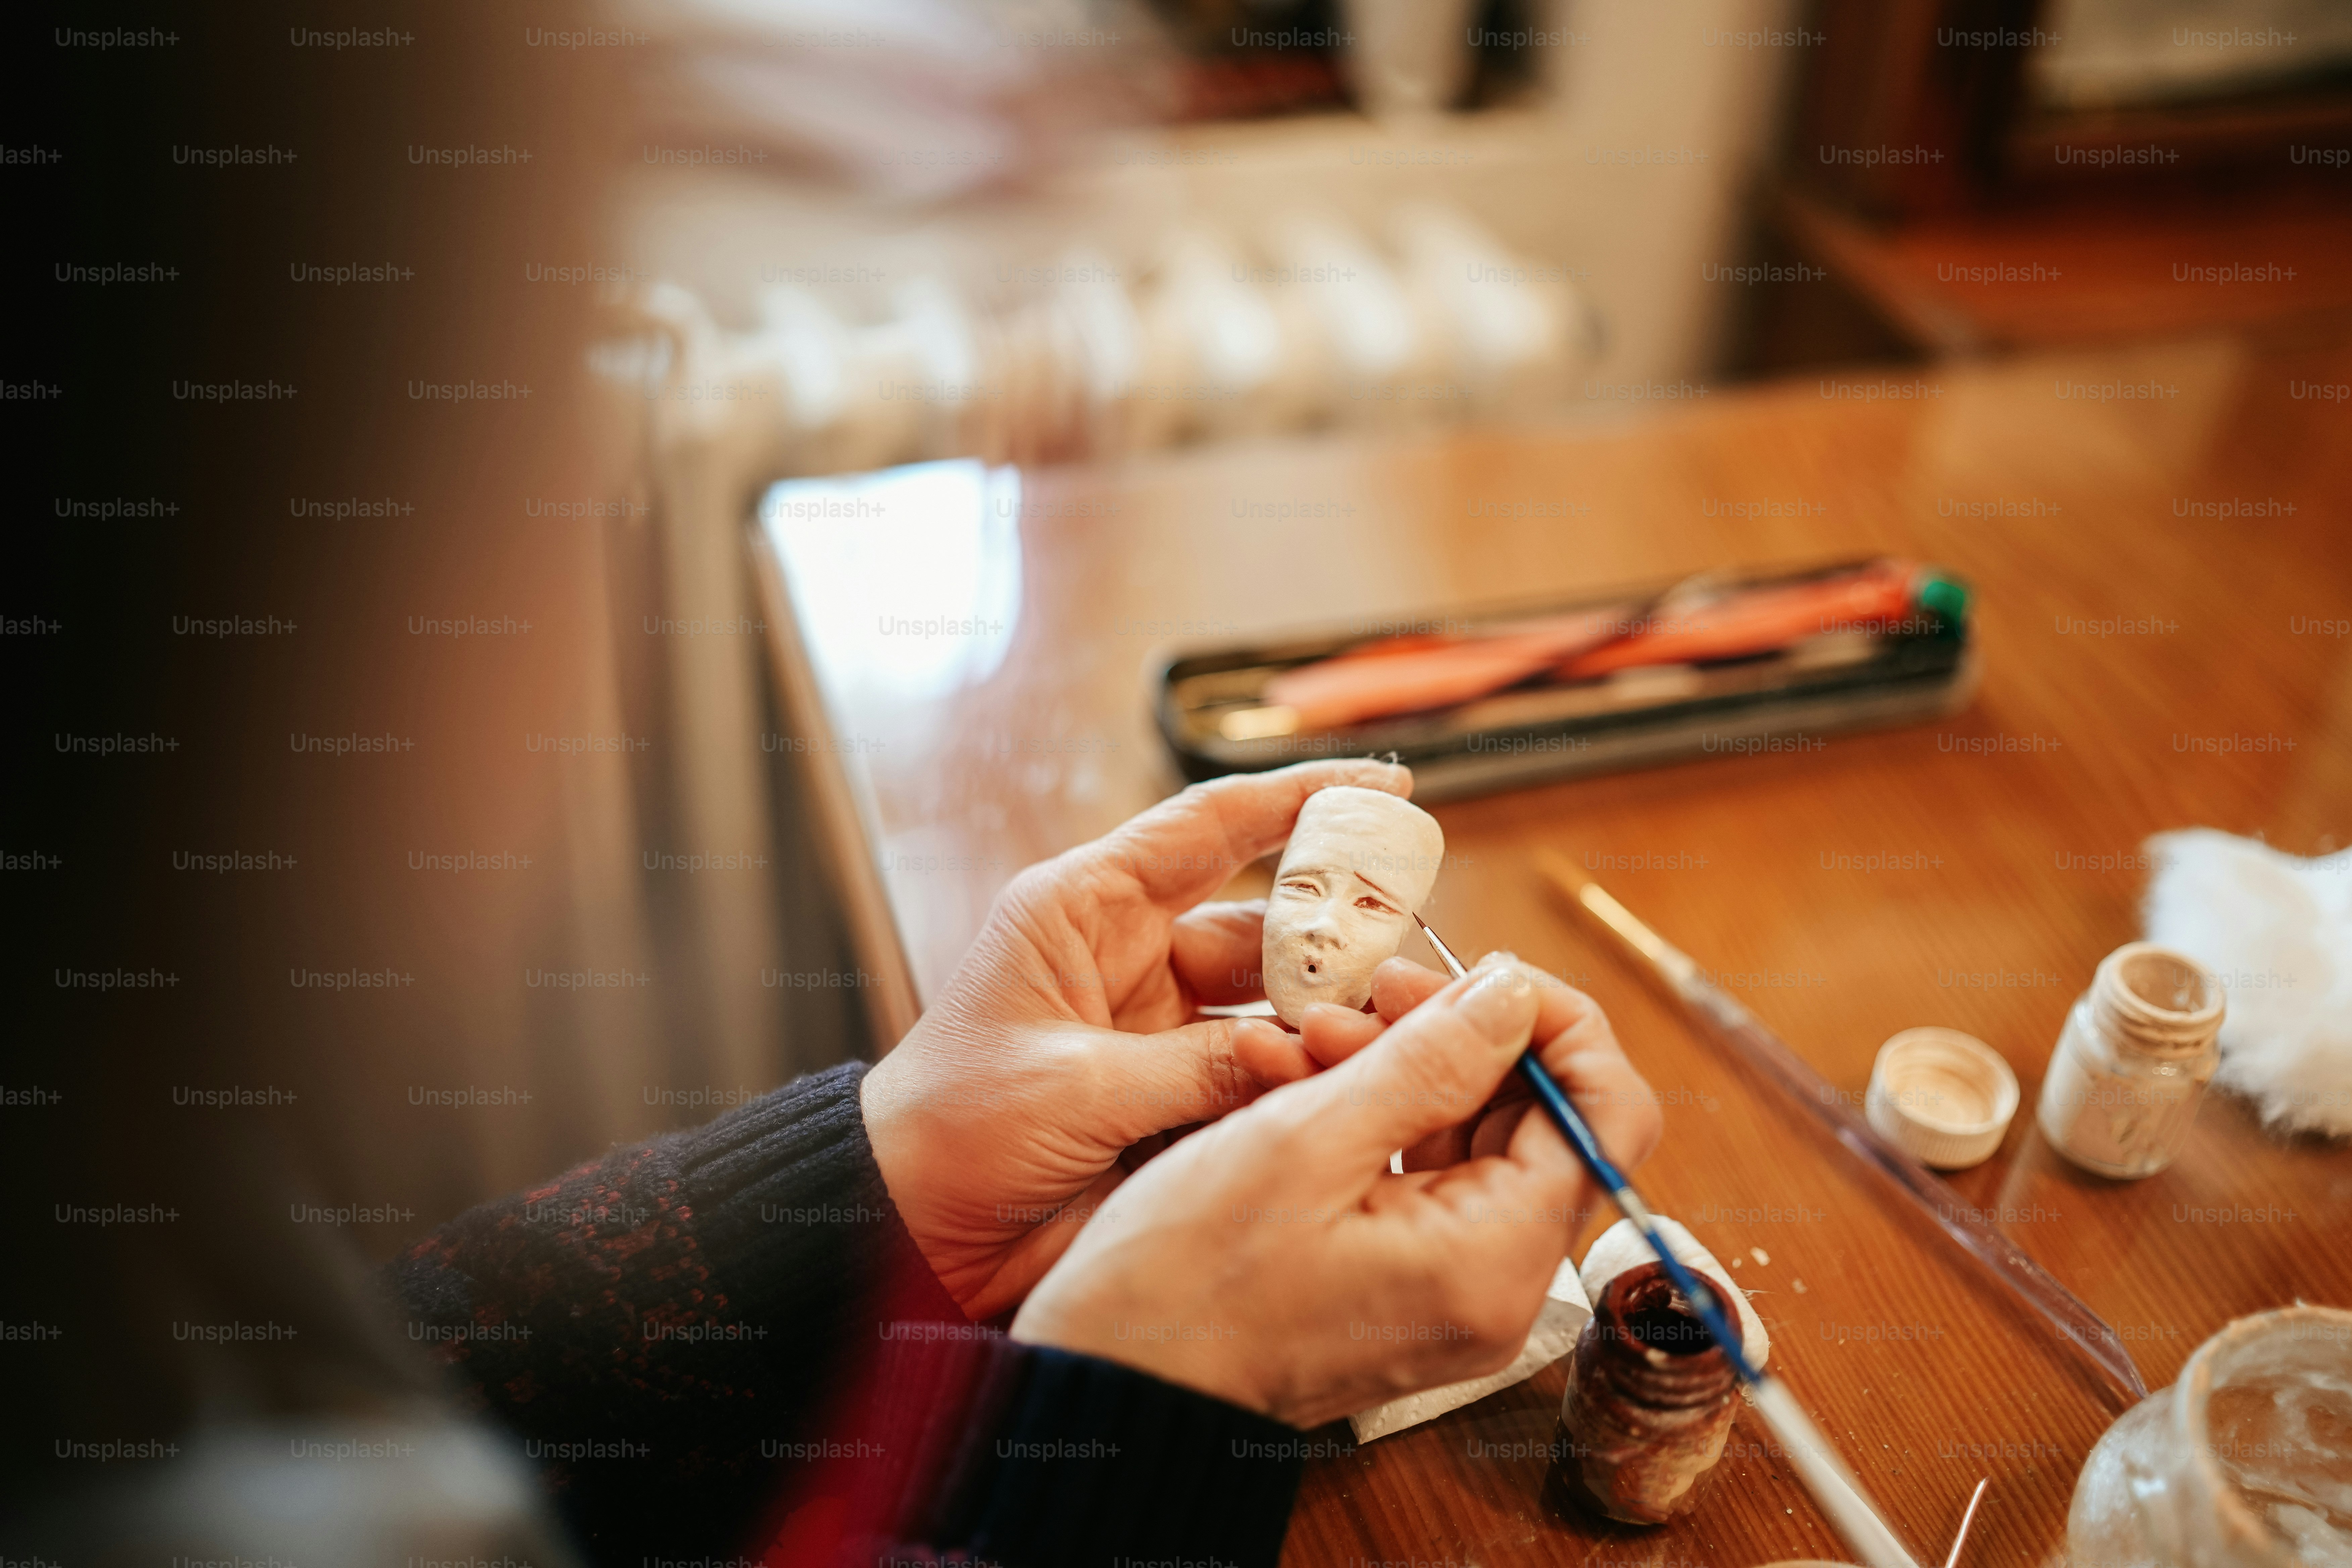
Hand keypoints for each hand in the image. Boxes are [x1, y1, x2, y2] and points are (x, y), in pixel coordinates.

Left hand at [861, 758, 1412, 1319]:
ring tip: (1369, 1044)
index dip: (1300, 799)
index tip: (1385, 786)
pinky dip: (1295, 1084)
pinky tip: (1332, 1094)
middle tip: (1405, 958)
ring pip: (1273, 1007)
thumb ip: (1191, 1068)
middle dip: (1335, 942)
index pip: (1211, 827)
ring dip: (1321, 1025)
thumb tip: (1298, 1055)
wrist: (910, 1233)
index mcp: (1085, 911)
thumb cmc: (950, 1134)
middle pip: (1264, 926)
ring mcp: (1157, 1028)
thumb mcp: (1071, 1089)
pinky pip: (1257, 1075)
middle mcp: (1132, 958)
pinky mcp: (1173, 1094)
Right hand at [1008, 954, 1661, 1428]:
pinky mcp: (1409, 1284)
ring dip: (1399, 1067)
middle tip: (1364, 993)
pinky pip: (1422, 1177)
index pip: (1606, 1115)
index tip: (1481, 976)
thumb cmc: (1186, 1281)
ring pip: (1471, 1139)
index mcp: (1494, 1259)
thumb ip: (1428, 1060)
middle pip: (1538, 1122)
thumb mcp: (1303, 1140)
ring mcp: (1454, 1291)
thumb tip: (1517, 992)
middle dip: (1456, 1037)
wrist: (1113, 1384)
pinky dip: (1372, 1117)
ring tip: (1304, 1036)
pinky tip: (1298, 1076)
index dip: (1560, 1027)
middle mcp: (1498, 1286)